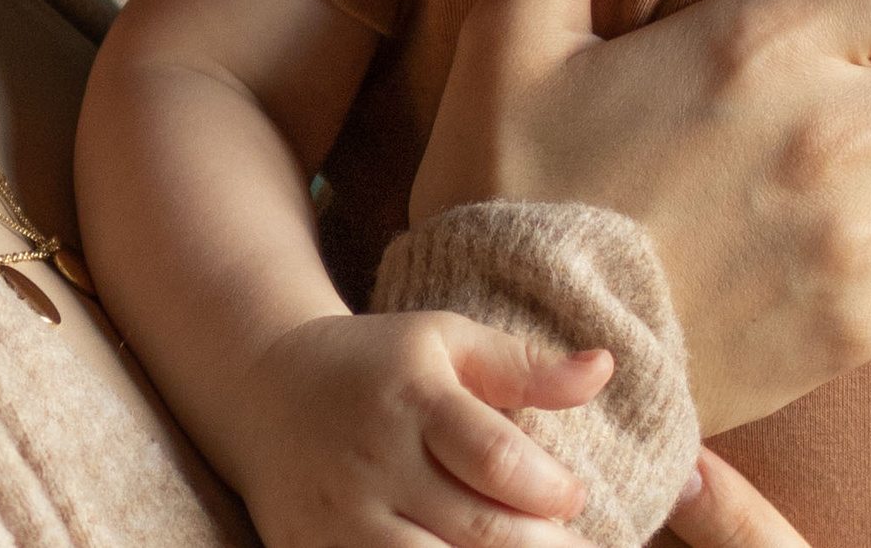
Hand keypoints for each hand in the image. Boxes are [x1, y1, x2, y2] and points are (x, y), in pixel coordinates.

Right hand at [225, 310, 614, 547]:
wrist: (265, 387)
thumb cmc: (378, 364)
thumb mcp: (446, 343)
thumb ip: (524, 365)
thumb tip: (605, 367)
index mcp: (413, 398)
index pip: (495, 458)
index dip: (550, 489)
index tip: (574, 497)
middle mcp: (375, 462)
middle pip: (476, 530)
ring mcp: (341, 519)